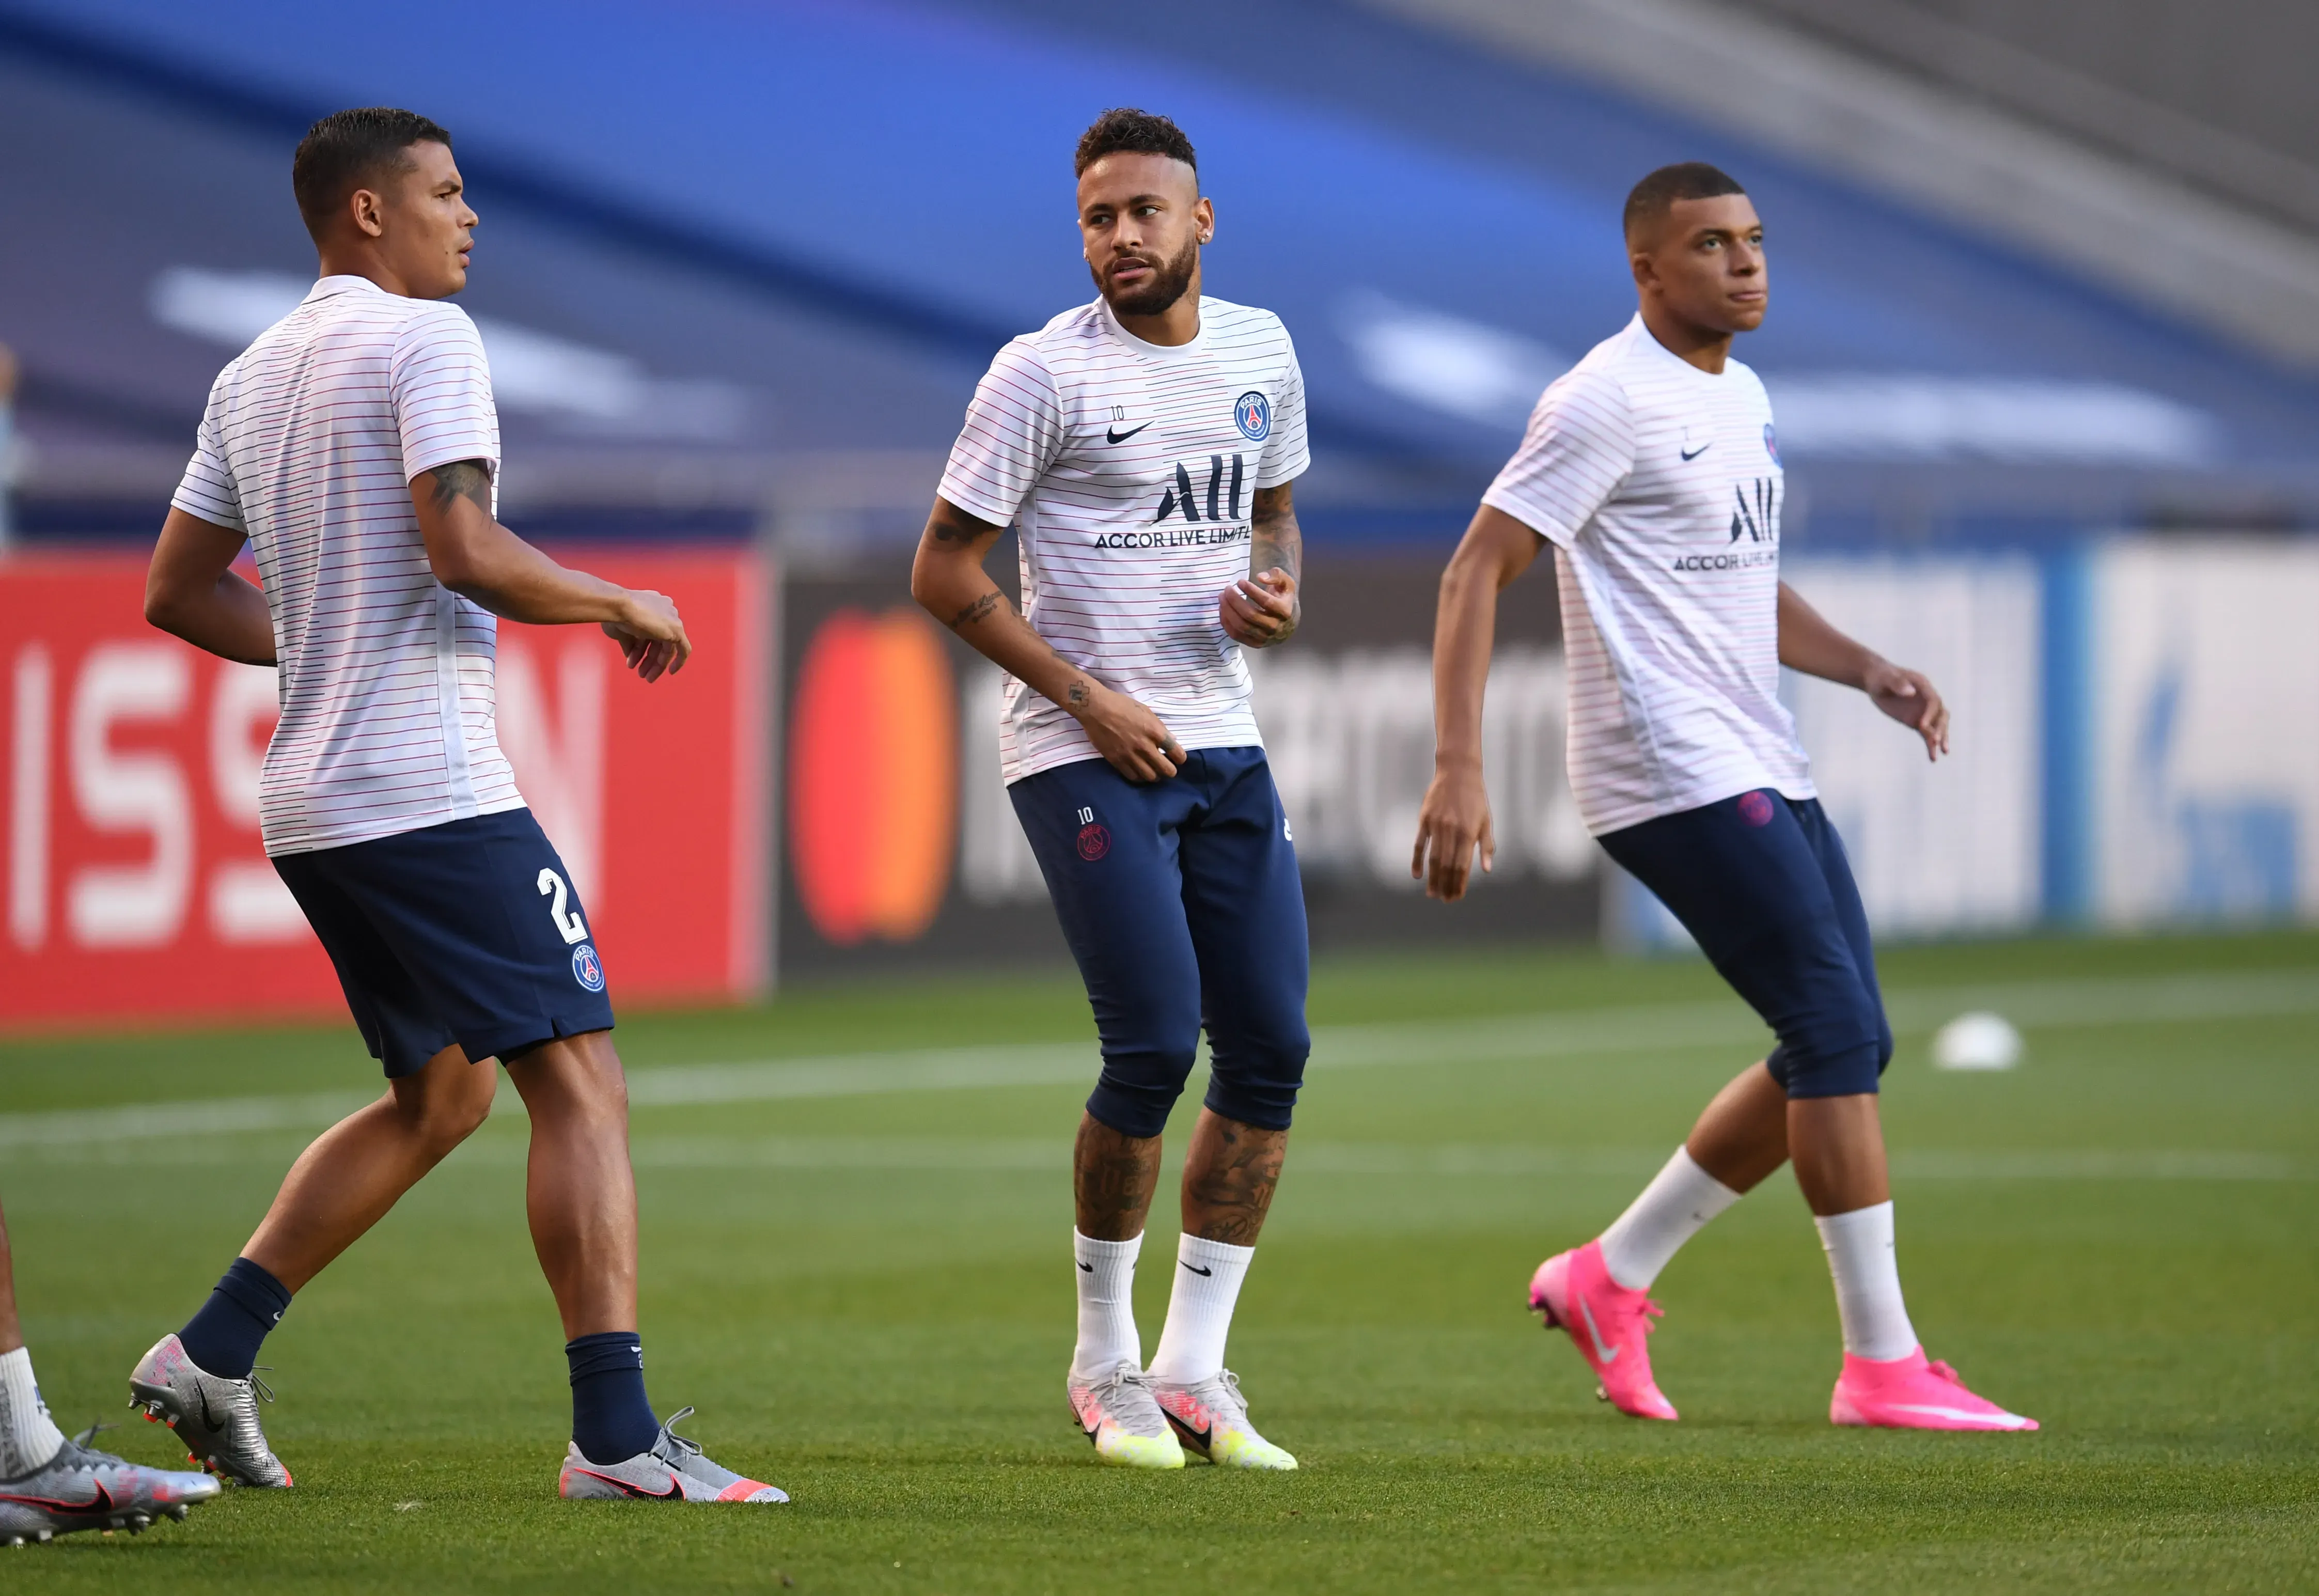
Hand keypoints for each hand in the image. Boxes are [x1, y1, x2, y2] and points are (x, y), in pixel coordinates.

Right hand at [601, 588, 691, 682]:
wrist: (618, 606)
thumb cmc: (614, 615)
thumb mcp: (621, 631)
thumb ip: (629, 642)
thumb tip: (630, 655)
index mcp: (651, 604)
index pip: (648, 632)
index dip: (639, 648)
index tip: (631, 660)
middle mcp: (664, 609)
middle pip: (659, 640)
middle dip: (648, 658)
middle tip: (640, 673)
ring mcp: (672, 618)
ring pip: (667, 647)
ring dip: (656, 663)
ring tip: (645, 677)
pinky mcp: (677, 629)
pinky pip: (684, 649)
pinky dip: (679, 661)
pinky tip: (671, 672)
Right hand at [1069, 678, 1183, 782]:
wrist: (1096, 709)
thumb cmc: (1122, 705)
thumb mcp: (1146, 711)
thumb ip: (1159, 727)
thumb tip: (1171, 741)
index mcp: (1155, 731)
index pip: (1177, 753)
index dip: (1180, 758)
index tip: (1178, 758)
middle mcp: (1145, 746)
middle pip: (1167, 770)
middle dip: (1170, 771)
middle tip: (1167, 768)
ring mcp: (1130, 755)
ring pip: (1151, 777)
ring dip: (1155, 775)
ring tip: (1153, 771)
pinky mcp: (1117, 761)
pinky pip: (1133, 777)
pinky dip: (1139, 777)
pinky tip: (1139, 772)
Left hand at [1220, 568, 1297, 646]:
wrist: (1289, 623)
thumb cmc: (1284, 600)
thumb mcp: (1287, 584)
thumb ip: (1277, 575)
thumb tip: (1260, 577)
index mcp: (1285, 611)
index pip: (1266, 602)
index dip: (1251, 591)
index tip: (1240, 582)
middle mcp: (1275, 627)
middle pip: (1250, 615)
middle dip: (1234, 601)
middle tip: (1227, 589)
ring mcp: (1265, 638)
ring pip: (1241, 626)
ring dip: (1228, 611)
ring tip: (1222, 597)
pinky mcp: (1255, 644)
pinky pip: (1236, 635)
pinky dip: (1226, 623)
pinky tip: (1223, 610)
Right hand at [1411, 763, 1494, 900]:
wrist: (1458, 772)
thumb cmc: (1476, 799)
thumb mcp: (1486, 821)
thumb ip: (1486, 846)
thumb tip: (1487, 870)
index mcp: (1469, 833)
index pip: (1462, 866)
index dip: (1459, 884)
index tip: (1457, 897)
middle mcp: (1452, 831)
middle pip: (1447, 865)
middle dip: (1446, 885)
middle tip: (1445, 900)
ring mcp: (1437, 825)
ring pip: (1433, 858)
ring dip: (1433, 878)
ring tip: (1432, 894)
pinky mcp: (1424, 820)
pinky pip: (1419, 844)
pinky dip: (1417, 860)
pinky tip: (1417, 875)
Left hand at [1863, 658, 1947, 760]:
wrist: (1876, 681)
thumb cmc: (1881, 677)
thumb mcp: (1886, 679)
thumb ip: (1897, 683)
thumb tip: (1911, 693)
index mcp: (1923, 685)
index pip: (1933, 701)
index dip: (1930, 713)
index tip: (1921, 725)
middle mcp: (1928, 699)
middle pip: (1941, 714)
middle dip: (1940, 727)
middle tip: (1936, 741)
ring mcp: (1924, 711)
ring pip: (1938, 726)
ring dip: (1941, 738)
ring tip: (1943, 753)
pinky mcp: (1917, 721)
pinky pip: (1927, 734)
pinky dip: (1930, 745)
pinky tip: (1933, 758)